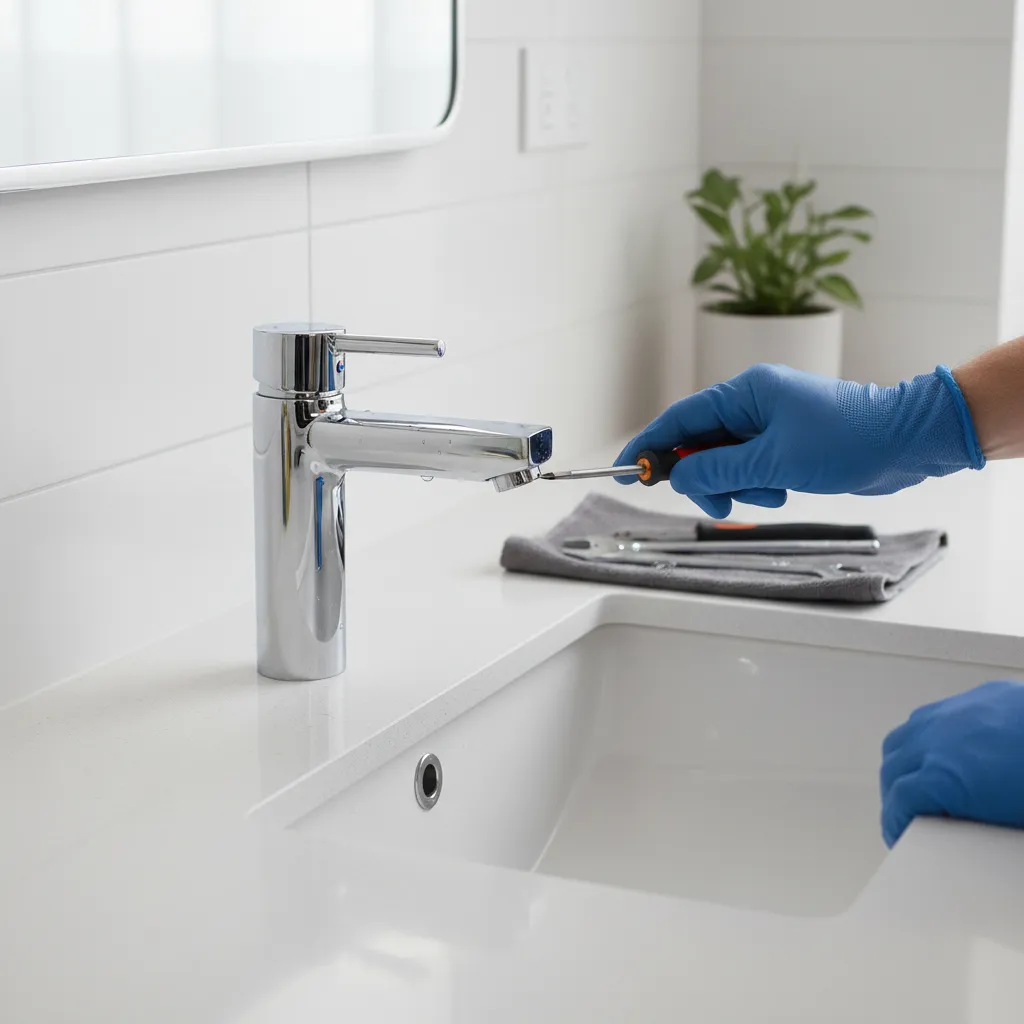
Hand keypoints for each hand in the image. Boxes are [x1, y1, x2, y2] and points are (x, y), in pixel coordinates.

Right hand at [613, 363, 983, 518]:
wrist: (905, 442)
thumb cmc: (847, 440)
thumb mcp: (773, 460)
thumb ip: (718, 469)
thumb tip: (678, 477)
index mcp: (745, 392)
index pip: (680, 418)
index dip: (650, 444)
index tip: (628, 469)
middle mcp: (753, 403)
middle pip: (700, 443)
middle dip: (705, 477)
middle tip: (718, 503)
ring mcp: (769, 423)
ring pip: (726, 461)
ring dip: (738, 485)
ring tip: (770, 494)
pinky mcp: (785, 443)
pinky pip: (751, 468)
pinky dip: (758, 485)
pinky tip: (784, 490)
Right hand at [880, 681, 1023, 846]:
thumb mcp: (1013, 823)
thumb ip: (979, 828)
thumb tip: (973, 839)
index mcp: (945, 778)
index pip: (899, 802)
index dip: (895, 824)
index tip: (900, 835)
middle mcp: (937, 741)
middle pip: (892, 768)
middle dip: (894, 795)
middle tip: (908, 816)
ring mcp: (953, 715)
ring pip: (903, 738)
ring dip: (903, 762)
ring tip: (917, 781)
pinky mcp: (974, 699)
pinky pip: (930, 718)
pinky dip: (925, 738)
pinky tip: (945, 750)